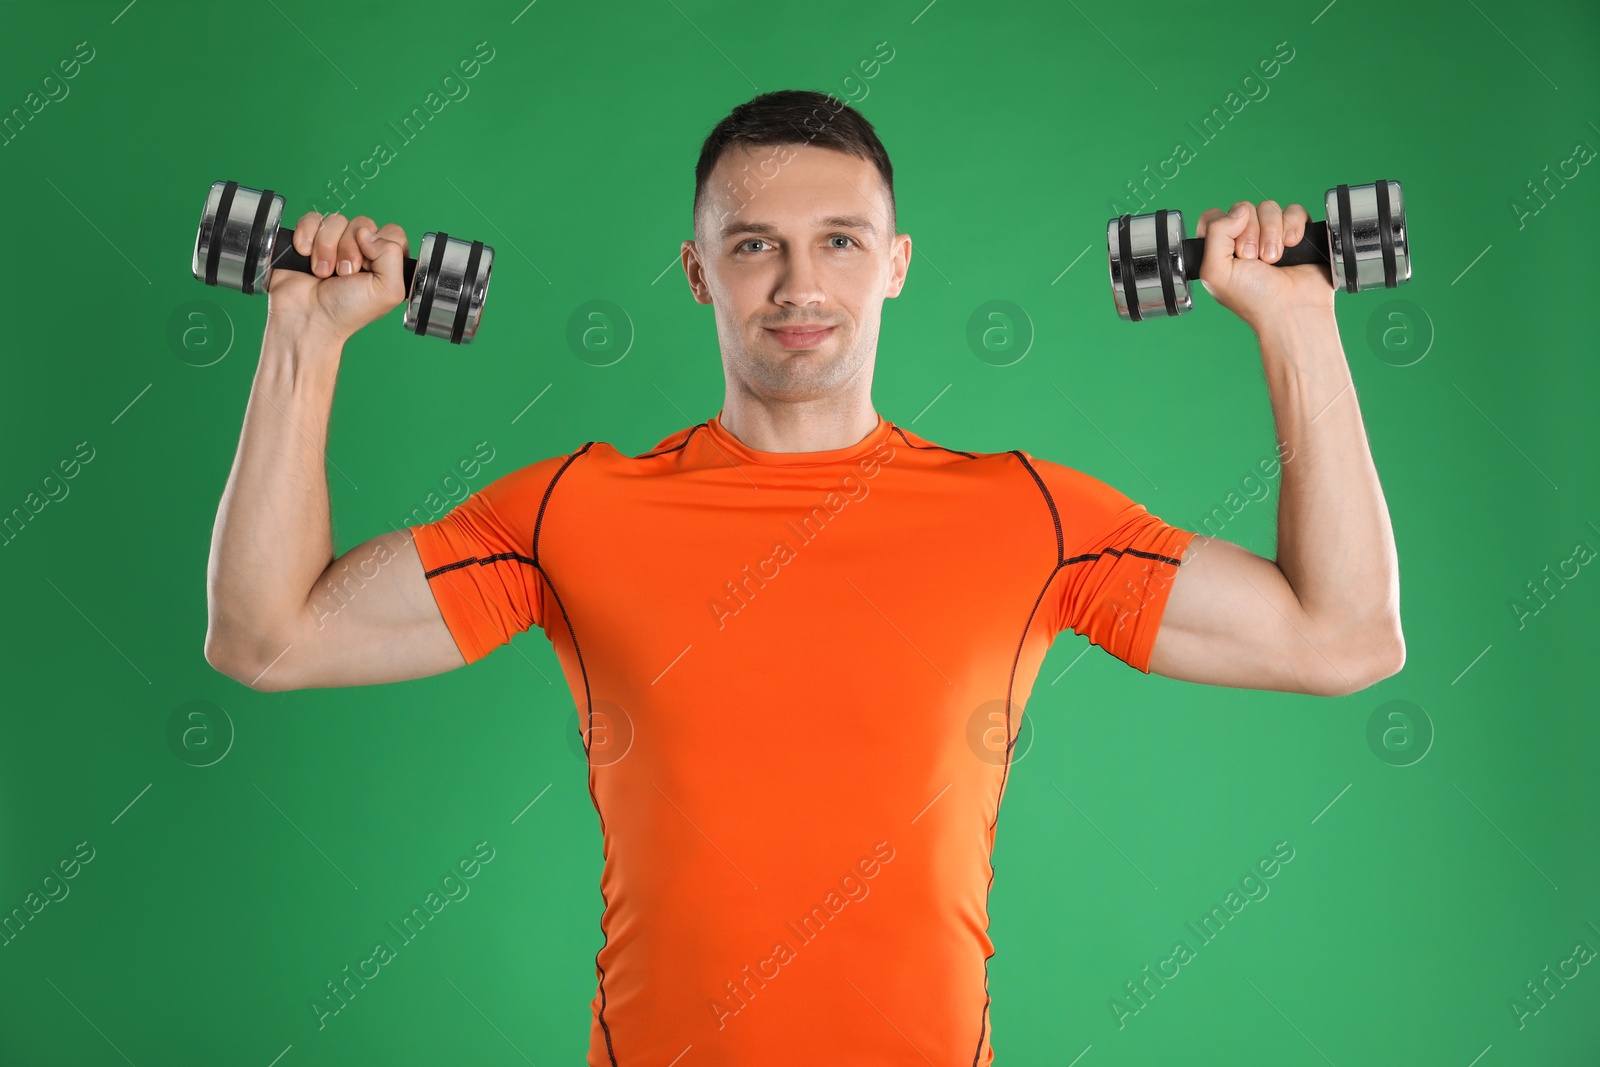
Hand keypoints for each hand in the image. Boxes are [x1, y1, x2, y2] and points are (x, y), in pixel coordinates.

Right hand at [264, 211, 409, 342]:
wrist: (306, 318)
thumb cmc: (347, 311)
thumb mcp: (387, 291)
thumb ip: (393, 256)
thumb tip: (368, 233)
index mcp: (385, 262)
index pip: (392, 232)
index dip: (380, 247)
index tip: (368, 268)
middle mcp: (362, 250)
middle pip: (363, 224)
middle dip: (350, 250)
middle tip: (343, 274)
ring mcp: (335, 243)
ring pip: (337, 221)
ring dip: (326, 248)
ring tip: (322, 273)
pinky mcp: (310, 237)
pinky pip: (312, 219)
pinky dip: (307, 236)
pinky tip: (304, 255)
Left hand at [1194, 199, 1334, 331]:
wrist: (1292, 310)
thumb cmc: (1253, 299)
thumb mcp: (1216, 271)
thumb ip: (1214, 234)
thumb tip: (1239, 210)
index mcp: (1220, 249)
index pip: (1214, 216)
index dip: (1224, 227)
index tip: (1233, 251)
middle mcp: (1244, 240)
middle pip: (1243, 208)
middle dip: (1250, 234)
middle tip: (1255, 261)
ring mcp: (1271, 235)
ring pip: (1269, 208)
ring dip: (1272, 233)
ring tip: (1275, 260)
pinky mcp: (1296, 232)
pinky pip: (1294, 210)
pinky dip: (1294, 226)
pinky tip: (1293, 246)